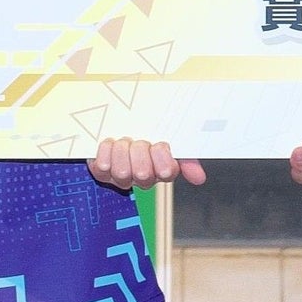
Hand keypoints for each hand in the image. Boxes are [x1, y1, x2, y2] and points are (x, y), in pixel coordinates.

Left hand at [86, 137, 205, 189]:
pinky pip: (103, 165)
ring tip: (123, 142)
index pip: (168, 172)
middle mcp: (141, 177)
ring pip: (122, 171)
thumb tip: (200, 179)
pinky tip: (110, 144)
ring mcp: (120, 176)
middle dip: (140, 152)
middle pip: (143, 173)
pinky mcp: (101, 171)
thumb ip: (187, 157)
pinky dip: (106, 150)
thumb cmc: (147, 131)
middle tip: (138, 142)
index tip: (158, 145)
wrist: (119, 123)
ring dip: (122, 150)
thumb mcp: (170, 139)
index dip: (162, 159)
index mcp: (162, 168)